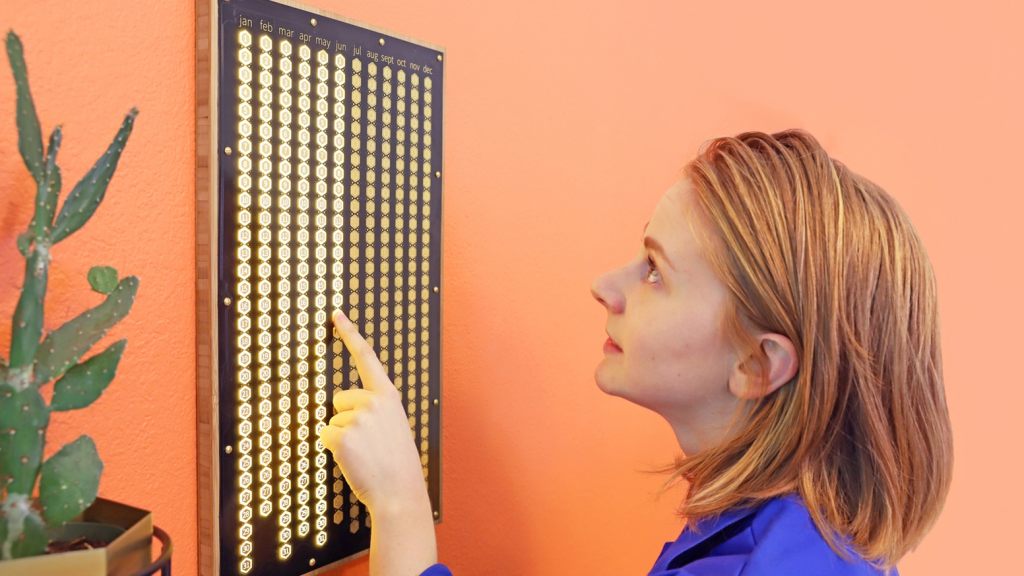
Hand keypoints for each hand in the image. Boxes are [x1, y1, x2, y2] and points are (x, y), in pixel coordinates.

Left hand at [318, 310, 427, 515]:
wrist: (400, 491)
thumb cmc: (396, 463)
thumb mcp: (393, 426)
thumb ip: (374, 409)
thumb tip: (344, 406)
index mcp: (388, 396)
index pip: (367, 358)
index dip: (350, 334)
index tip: (336, 315)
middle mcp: (373, 401)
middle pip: (339, 399)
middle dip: (346, 419)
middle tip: (368, 443)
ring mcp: (356, 417)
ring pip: (331, 421)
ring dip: (341, 438)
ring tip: (365, 454)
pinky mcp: (340, 436)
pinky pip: (324, 436)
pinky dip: (333, 450)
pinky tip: (354, 459)